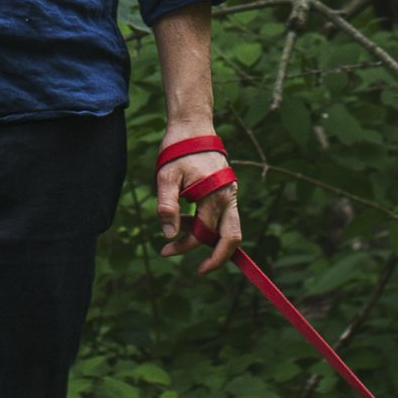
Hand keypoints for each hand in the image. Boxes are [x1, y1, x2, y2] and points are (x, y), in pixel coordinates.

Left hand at [155, 132, 242, 279]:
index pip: (202, 233)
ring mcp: (231, 194)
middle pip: (232, 238)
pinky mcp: (228, 192)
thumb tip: (169, 234)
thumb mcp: (166, 177)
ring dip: (209, 240)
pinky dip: (210, 227)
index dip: (184, 246)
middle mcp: (228, 196)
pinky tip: (188, 222)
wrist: (192, 127)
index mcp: (215, 194)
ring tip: (180, 236)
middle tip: (200, 270)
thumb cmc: (178, 151)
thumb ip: (168, 206)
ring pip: (230, 229)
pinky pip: (225, 218)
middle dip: (218, 258)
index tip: (165, 251)